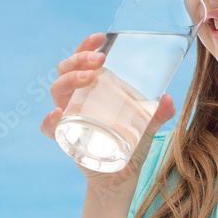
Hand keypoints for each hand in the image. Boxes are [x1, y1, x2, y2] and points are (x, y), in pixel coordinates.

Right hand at [40, 32, 176, 205]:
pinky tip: (59, 114)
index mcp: (92, 89)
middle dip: (79, 59)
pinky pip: (49, 128)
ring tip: (89, 78)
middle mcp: (76, 99)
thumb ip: (158, 113)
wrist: (121, 179)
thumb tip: (168, 99)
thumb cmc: (131, 146)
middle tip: (100, 60)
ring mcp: (69, 117)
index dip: (86, 46)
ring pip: (57, 91)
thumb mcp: (148, 127)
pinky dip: (49, 120)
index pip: (82, 61)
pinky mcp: (65, 138)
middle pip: (66, 70)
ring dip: (70, 80)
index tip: (100, 38)